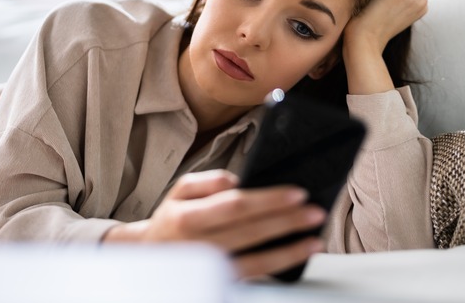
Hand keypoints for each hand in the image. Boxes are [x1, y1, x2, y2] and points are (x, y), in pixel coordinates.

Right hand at [102, 169, 325, 278]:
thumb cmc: (172, 220)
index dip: (269, 200)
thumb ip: (206, 181)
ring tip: (314, 241)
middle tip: (315, 213)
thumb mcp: (179, 191)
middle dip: (287, 222)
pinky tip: (295, 257)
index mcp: (188, 217)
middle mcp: (200, 245)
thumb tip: (234, 180)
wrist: (150, 256)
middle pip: (251, 232)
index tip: (296, 194)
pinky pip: (252, 277)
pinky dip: (276, 267)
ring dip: (288, 251)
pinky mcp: (219, 283)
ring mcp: (210, 269)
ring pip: (255, 262)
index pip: (236, 205)